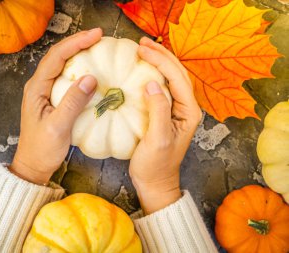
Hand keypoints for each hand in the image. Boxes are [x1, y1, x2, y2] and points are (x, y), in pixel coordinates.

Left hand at [10, 28, 102, 184]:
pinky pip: (66, 78)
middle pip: (58, 56)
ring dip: (78, 53)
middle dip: (78, 43)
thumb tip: (90, 78)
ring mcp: (46, 92)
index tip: (95, 36)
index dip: (76, 43)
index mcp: (36, 88)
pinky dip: (79, 70)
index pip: (56, 57)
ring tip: (96, 47)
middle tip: (99, 36)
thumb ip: (72, 102)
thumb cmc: (42, 149)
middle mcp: (39, 86)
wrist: (33, 165)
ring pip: (62, 65)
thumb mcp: (58, 127)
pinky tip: (92, 70)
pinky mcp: (53, 99)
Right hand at [130, 37, 201, 213]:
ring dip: (159, 61)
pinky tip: (143, 69)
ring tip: (144, 48)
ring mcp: (176, 110)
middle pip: (177, 73)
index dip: (161, 60)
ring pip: (171, 78)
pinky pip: (162, 88)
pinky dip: (153, 74)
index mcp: (189, 112)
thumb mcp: (157, 139)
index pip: (177, 77)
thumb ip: (159, 111)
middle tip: (142, 42)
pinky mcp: (165, 113)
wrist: (155, 182)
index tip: (142, 50)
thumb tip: (152, 84)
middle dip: (162, 55)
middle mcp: (186, 108)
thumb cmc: (156, 165)